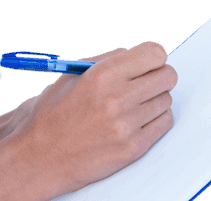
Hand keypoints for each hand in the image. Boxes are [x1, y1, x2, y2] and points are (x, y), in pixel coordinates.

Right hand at [6, 42, 176, 195]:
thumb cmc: (53, 114)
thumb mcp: (72, 75)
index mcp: (102, 74)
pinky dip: (154, 119)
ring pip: (166, 100)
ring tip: (132, 103)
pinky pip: (164, 123)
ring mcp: (128, 125)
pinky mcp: (134, 148)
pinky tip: (136, 118)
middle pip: (168, 76)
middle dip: (157, 75)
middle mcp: (118, 98)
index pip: (154, 54)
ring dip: (153, 99)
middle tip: (144, 80)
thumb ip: (106, 61)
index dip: (152, 56)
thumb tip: (133, 55)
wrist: (43, 155)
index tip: (147, 61)